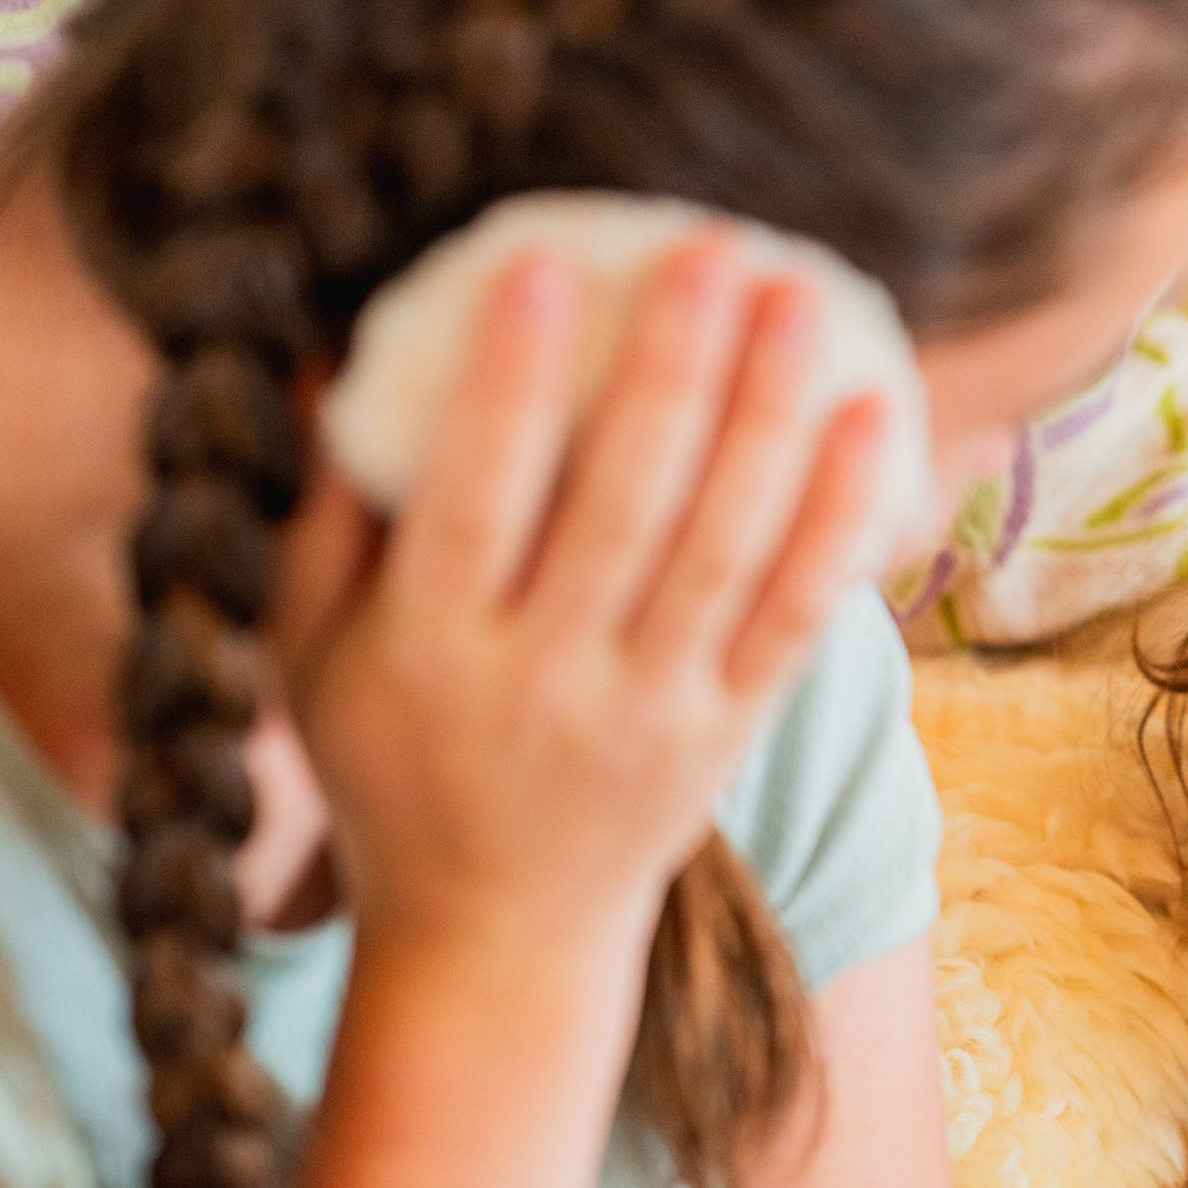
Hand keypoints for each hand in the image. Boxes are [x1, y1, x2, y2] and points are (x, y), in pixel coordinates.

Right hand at [272, 235, 886, 965]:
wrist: (496, 938)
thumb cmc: (391, 768)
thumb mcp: (311, 656)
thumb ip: (316, 516)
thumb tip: (310, 351)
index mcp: (432, 650)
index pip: (473, 497)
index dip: (506, 382)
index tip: (542, 263)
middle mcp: (547, 683)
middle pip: (623, 510)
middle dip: (671, 374)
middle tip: (712, 250)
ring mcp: (651, 713)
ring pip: (722, 553)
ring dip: (769, 422)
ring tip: (800, 303)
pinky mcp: (729, 734)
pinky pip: (794, 619)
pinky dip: (839, 525)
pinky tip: (876, 424)